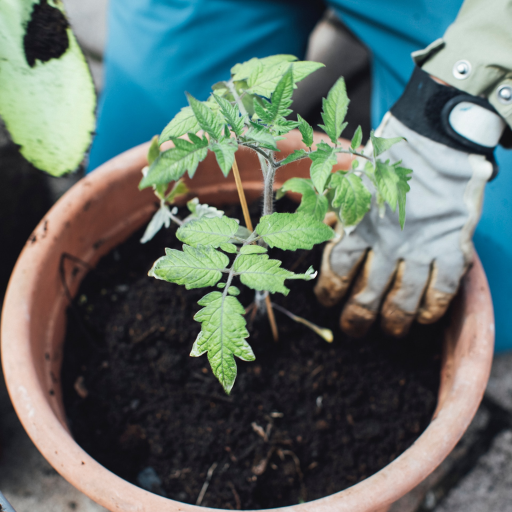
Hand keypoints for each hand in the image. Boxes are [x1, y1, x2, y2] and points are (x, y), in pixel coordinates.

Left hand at [314, 111, 493, 336]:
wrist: (435, 139)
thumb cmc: (386, 160)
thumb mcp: (348, 180)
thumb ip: (331, 207)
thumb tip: (313, 225)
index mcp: (357, 223)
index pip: (337, 269)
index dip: (330, 291)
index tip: (328, 300)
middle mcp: (386, 241)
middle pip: (367, 294)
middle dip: (357, 318)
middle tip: (353, 328)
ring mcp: (421, 246)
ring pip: (404, 299)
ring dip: (394, 321)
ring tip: (389, 330)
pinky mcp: (453, 246)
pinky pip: (443, 289)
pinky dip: (433, 309)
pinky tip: (424, 316)